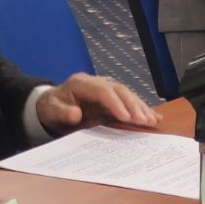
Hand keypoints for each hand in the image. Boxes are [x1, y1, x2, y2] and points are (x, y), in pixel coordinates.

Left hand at [36, 73, 159, 134]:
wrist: (51, 105)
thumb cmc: (51, 108)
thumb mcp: (51, 111)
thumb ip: (61, 112)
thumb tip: (75, 114)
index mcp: (81, 83)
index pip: (103, 90)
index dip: (116, 103)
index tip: (126, 117)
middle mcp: (96, 83)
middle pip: (119, 90)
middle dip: (133, 105)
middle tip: (144, 120)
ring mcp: (104, 89)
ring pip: (126, 94)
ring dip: (140, 107)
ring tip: (152, 120)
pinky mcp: (110, 98)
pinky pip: (127, 101)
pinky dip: (140, 108)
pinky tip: (153, 116)